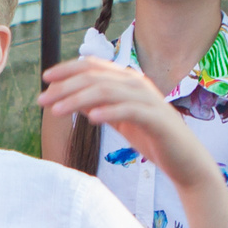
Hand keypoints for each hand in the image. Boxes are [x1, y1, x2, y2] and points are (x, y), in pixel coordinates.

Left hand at [36, 58, 212, 190]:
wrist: (185, 161)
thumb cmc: (151, 138)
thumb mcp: (118, 119)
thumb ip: (99, 105)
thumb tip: (71, 97)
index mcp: (128, 80)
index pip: (93, 66)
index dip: (67, 69)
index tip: (45, 79)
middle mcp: (138, 84)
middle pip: (95, 77)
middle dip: (65, 86)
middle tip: (42, 99)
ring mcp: (148, 100)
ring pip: (107, 91)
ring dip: (78, 99)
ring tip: (57, 110)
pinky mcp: (156, 119)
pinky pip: (128, 111)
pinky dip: (108, 112)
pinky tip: (91, 119)